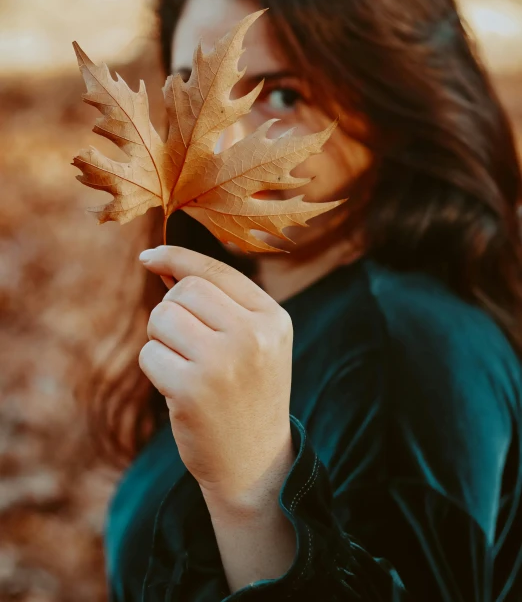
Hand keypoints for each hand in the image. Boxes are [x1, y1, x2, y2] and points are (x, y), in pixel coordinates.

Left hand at [138, 245, 294, 508]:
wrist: (255, 464)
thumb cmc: (247, 394)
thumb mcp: (251, 343)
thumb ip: (215, 302)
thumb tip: (160, 263)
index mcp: (273, 318)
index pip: (216, 271)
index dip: (177, 258)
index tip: (148, 256)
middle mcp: (253, 336)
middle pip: (184, 291)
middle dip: (171, 311)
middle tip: (185, 344)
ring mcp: (223, 363)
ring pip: (162, 318)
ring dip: (161, 341)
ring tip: (185, 367)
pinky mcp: (192, 390)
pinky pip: (149, 354)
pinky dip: (155, 369)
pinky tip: (178, 391)